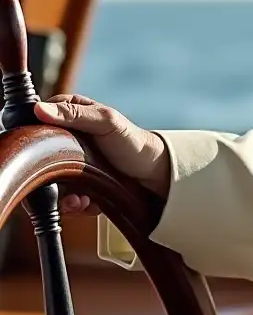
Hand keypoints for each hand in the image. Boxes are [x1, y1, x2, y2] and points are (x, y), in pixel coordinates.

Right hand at [33, 94, 170, 211]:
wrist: (156, 174)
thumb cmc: (133, 141)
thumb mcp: (106, 121)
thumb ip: (75, 114)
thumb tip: (40, 109)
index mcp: (71, 116)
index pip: (37, 121)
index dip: (34, 136)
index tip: (39, 150)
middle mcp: (67, 140)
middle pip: (39, 157)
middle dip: (46, 174)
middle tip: (58, 183)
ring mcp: (71, 165)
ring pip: (51, 181)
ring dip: (62, 195)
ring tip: (78, 200)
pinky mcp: (79, 186)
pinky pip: (66, 198)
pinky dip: (75, 205)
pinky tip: (86, 203)